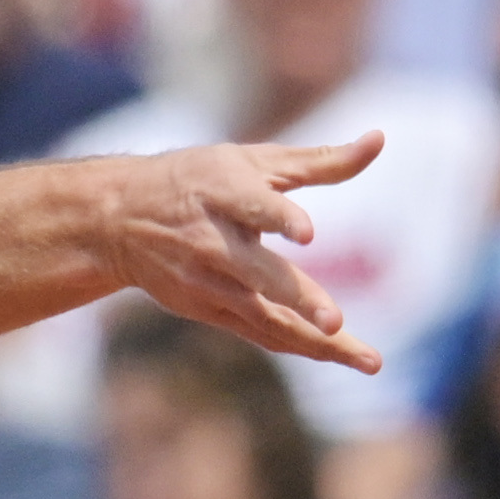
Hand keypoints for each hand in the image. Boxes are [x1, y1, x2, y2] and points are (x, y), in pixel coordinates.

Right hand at [101, 133, 383, 372]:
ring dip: (315, 339)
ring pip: (267, 317)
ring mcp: (207, 282)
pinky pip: (262, 333)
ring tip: (366, 358)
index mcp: (222, 192)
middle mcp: (212, 241)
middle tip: (335, 322)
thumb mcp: (254, 161)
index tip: (308, 233)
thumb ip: (319, 160)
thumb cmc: (200, 179)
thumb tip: (380, 140)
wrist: (119, 219)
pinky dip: (301, 344)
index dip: (279, 218)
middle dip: (298, 298)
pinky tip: (341, 354)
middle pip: (260, 275)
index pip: (253, 206)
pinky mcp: (207, 309)